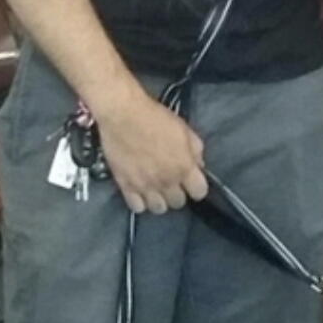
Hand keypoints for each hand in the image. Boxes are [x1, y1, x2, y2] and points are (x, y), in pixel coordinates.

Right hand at [95, 85, 206, 213]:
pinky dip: (140, 202)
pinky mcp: (126, 186)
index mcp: (184, 167)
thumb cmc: (154, 117)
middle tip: (171, 182)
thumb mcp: (184, 129)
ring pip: (159, 209)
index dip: (196, 188)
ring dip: (160, 200)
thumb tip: (198, 166)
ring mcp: (145, 186)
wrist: (123, 114)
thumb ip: (196, 150)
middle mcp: (167, 181)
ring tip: (156, 189)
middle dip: (178, 193)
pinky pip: (137, 207)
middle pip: (178, 203)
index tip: (191, 182)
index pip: (199, 193)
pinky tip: (141, 191)